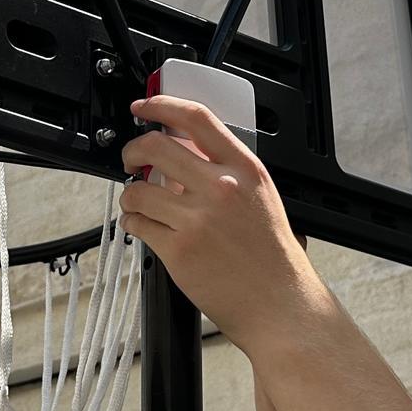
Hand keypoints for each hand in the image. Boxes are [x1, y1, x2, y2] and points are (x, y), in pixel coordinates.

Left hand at [120, 94, 321, 357]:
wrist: (281, 306)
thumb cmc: (272, 258)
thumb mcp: (260, 198)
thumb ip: (224, 172)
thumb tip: (183, 151)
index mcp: (245, 170)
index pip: (196, 118)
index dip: (162, 105)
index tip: (144, 105)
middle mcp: (221, 188)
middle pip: (156, 146)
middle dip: (133, 150)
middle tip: (131, 159)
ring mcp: (198, 219)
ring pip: (138, 189)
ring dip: (130, 194)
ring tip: (138, 203)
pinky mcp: (179, 250)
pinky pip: (138, 224)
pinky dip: (132, 222)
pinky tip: (142, 225)